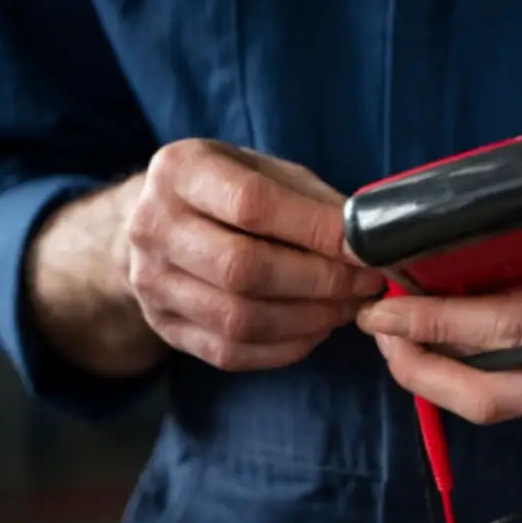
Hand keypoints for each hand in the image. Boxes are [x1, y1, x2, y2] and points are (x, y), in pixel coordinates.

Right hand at [123, 139, 385, 370]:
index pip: (252, 205)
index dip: (317, 231)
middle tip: (365, 284)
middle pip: (243, 269)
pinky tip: (316, 329)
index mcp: (180, 171)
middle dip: (320, 281)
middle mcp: (153, 227)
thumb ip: (312, 201)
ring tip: (348, 307)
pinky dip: (286, 347)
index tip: (366, 248)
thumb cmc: (225, 191)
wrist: (157, 223)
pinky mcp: (165, 327)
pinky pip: (232, 351)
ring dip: (309, 319)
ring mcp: (151, 283)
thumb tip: (370, 240)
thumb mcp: (263, 171)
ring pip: (240, 319)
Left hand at [356, 148, 521, 436]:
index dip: (436, 323)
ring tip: (412, 343)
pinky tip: (479, 349)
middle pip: (488, 394)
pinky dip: (498, 379)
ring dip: (451, 379)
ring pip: (508, 407)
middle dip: (419, 370)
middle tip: (379, 336)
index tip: (385, 310)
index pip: (506, 327)